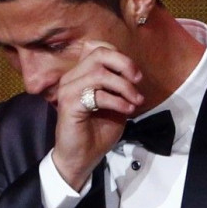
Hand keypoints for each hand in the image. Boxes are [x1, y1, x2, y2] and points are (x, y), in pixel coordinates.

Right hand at [52, 41, 143, 189]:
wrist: (81, 159)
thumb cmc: (96, 133)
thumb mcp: (115, 105)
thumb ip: (120, 88)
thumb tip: (134, 75)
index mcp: (80, 75)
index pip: (99, 49)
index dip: (120, 57)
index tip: (135, 76)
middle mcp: (71, 78)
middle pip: (99, 54)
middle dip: (124, 64)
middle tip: (138, 81)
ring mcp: (68, 90)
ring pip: (99, 73)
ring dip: (123, 87)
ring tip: (135, 102)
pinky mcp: (69, 104)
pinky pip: (97, 95)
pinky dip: (117, 101)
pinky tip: (126, 111)